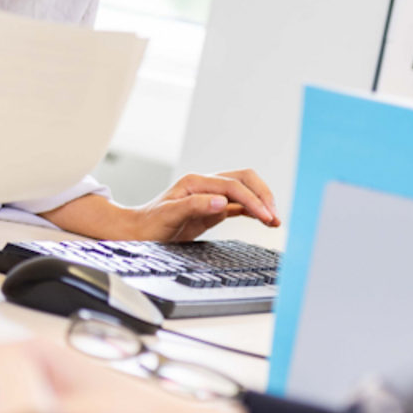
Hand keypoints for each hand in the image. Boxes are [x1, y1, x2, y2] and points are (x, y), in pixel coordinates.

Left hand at [127, 168, 279, 241]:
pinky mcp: (212, 208)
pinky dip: (253, 210)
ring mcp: (210, 196)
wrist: (137, 232)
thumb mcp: (168, 216)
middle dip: (263, 196)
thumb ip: (195, 206)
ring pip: (244, 190)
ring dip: (261, 202)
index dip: (252, 200)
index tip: (265, 216)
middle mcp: (205, 185)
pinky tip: (263, 218)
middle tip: (275, 217)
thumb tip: (222, 202)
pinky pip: (239, 204)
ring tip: (275, 219)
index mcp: (195, 182)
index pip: (233, 186)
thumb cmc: (149, 225)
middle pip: (244, 180)